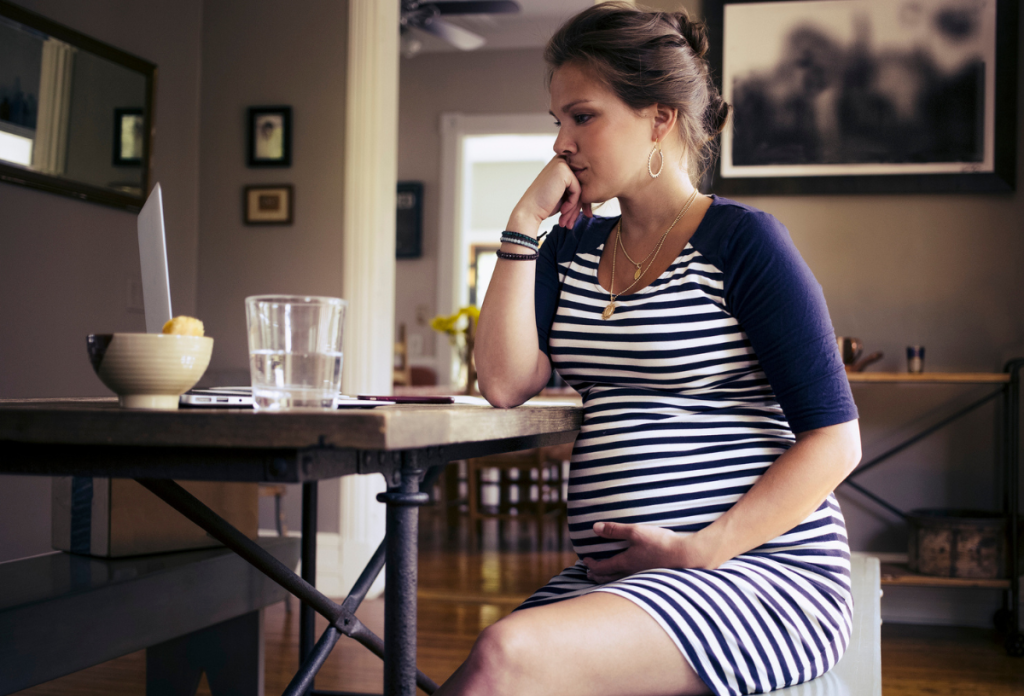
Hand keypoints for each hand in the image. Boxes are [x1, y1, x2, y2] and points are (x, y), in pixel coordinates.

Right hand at [508, 156, 591, 232]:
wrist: (529, 211)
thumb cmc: (544, 205)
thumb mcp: (564, 195)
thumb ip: (576, 190)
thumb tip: (595, 195)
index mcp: (561, 164)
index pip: (580, 181)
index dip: (581, 201)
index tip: (578, 216)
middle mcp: (561, 160)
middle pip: (581, 184)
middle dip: (578, 207)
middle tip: (571, 222)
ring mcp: (561, 164)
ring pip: (581, 189)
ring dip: (575, 208)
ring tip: (567, 221)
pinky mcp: (563, 171)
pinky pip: (578, 190)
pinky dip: (572, 204)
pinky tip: (562, 211)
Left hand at [582, 521, 710, 582]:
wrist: (687, 557)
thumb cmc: (661, 544)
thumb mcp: (636, 532)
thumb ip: (615, 530)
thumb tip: (595, 527)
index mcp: (625, 563)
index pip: (601, 567)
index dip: (591, 564)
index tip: (585, 560)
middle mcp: (631, 574)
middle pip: (609, 578)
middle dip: (597, 576)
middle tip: (589, 574)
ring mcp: (642, 578)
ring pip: (620, 582)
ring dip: (609, 580)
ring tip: (605, 578)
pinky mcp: (652, 578)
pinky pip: (632, 582)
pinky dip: (623, 580)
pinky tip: (629, 576)